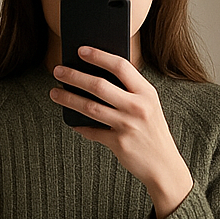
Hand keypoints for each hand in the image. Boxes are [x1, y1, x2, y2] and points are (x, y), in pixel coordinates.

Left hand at [50, 46, 193, 218]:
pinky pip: (93, 132)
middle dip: (75, 76)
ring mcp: (127, 126)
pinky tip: (73, 122)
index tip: (81, 50)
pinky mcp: (119, 144)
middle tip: (58, 71)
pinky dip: (81, 127)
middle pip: (99, 86)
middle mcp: (137, 107)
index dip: (99, 56)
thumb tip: (97, 79)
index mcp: (146, 93)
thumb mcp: (149, 106)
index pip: (120, 66)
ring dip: (69, 99)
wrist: (164, 166)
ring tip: (55, 93)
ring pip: (90, 108)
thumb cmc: (153, 133)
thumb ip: (130, 92)